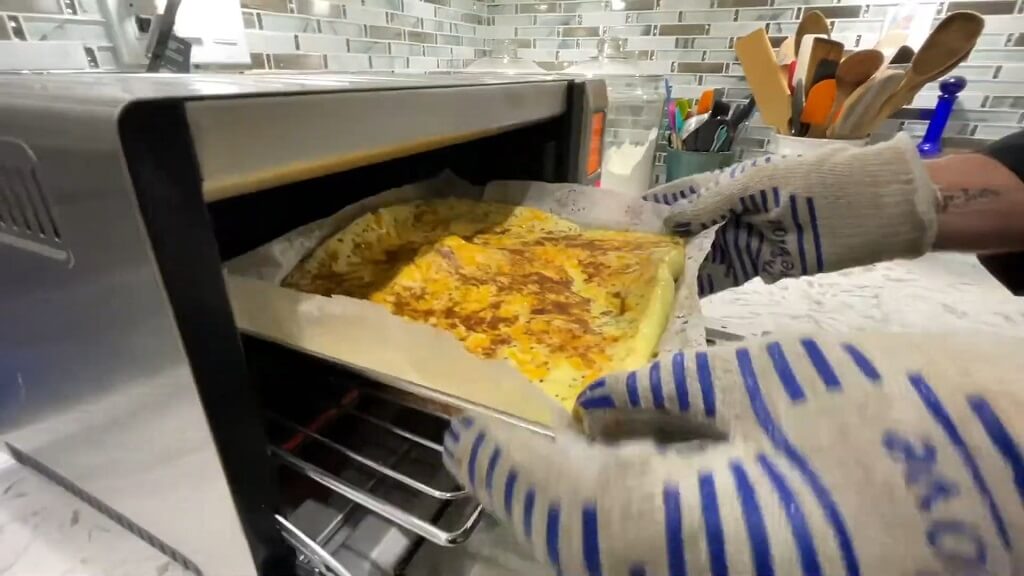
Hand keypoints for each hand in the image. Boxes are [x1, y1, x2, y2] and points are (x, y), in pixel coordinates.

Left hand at [444, 333, 1023, 574]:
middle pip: (586, 550)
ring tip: (546, 463)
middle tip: (497, 447)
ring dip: (576, 517)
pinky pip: (673, 567)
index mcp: (701, 531)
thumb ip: (676, 399)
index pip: (565, 508)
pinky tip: (626, 483)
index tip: (462, 433)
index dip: (504, 470)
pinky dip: (631, 530)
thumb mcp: (785, 385)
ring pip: (624, 564)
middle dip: (533, 498)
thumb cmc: (922, 416)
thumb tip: (597, 406)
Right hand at [643, 134, 939, 295]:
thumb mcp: (757, 187)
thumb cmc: (815, 184)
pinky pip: (731, 276)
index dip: (658, 210)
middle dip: (664, 246)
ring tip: (648, 285)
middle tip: (629, 265)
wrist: (876, 208)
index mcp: (734, 185)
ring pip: (708, 257)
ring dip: (683, 270)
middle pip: (692, 232)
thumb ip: (711, 205)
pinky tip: (683, 295)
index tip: (625, 225)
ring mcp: (753, 239)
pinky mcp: (770, 265)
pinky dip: (709, 285)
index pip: (685, 198)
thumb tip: (667, 220)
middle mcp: (738, 212)